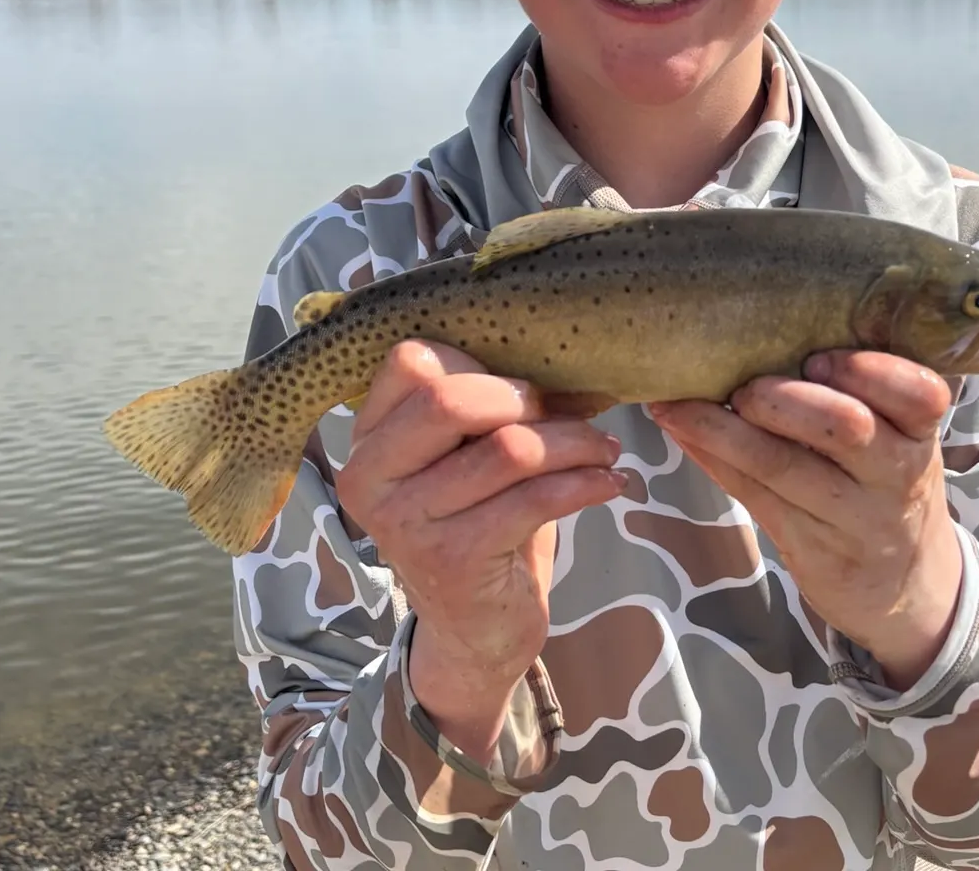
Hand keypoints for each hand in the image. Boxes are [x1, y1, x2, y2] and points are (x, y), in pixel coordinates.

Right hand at [337, 341, 625, 757]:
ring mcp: (405, 523)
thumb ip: (484, 406)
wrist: (475, 630)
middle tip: (573, 416)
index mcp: (368, 438)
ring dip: (574, 443)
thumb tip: (561, 348)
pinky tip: (610, 483)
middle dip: (527, 399)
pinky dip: (585, 484)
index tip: (527, 388)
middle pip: (450, 399)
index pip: (412, 361)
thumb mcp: (467, 456)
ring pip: (507, 449)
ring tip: (606, 450)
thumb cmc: (479, 521)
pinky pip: (533, 499)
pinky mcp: (451, 560)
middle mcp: (369, 477)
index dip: (479, 363)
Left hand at [649, 349, 960, 689]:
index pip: (917, 394)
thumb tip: (771, 326)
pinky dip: (710, 455)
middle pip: (844, 428)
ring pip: (781, 466)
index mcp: (920, 433)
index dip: (868, 371)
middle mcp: (894, 475)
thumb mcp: (899, 439)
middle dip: (784, 399)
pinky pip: (752, 494)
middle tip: (746, 387)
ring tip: (679, 402)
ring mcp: (852, 518)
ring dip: (722, 428)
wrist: (905, 585)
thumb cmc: (888, 481)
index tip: (819, 358)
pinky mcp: (809, 548)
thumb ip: (863, 393)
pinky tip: (679, 426)